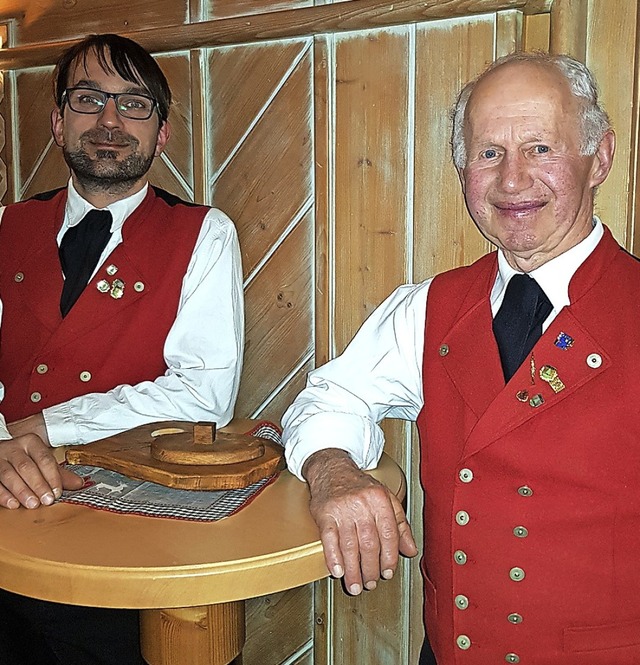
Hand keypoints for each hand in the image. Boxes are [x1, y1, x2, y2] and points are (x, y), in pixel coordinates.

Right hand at [0, 431, 82, 509]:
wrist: (0, 452)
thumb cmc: (25, 458)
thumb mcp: (42, 462)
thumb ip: (59, 473)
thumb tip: (79, 484)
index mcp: (31, 443)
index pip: (44, 459)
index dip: (52, 476)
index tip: (57, 492)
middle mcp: (14, 449)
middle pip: (27, 467)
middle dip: (38, 485)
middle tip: (46, 500)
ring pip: (9, 475)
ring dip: (21, 491)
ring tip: (32, 504)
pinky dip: (4, 495)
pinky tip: (13, 504)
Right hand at [303, 448, 417, 594]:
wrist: (332, 469)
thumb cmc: (359, 486)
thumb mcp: (385, 499)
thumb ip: (400, 524)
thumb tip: (411, 549)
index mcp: (380, 500)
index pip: (389, 535)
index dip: (389, 558)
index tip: (387, 572)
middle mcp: (362, 504)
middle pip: (369, 543)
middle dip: (371, 568)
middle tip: (370, 582)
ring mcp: (342, 509)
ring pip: (350, 545)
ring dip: (353, 570)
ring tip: (355, 585)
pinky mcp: (325, 513)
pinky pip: (329, 539)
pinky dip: (333, 557)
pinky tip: (337, 570)